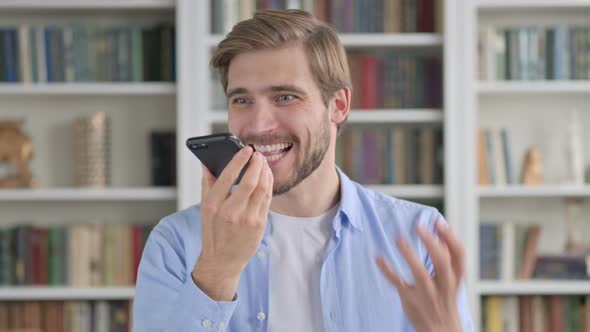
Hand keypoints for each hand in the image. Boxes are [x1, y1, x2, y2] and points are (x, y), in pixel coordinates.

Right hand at [192, 146, 272, 300]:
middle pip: (250, 181)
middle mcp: (231, 212)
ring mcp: (248, 219)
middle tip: (258, 154)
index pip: (228, 177)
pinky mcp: (259, 224)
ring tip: (263, 162)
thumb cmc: (212, 231)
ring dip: (265, 172)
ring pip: (262, 188)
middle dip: (257, 164)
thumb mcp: (204, 208)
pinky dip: (269, 184)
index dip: (239, 160)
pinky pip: (267, 199)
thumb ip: (207, 183)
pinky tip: (266, 176)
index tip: (246, 149)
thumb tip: (206, 162)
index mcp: (214, 205)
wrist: (222, 260)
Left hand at [376, 221, 463, 331]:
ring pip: (420, 273)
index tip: (438, 222)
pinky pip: (398, 284)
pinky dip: (387, 270)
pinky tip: (378, 258)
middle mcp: (443, 285)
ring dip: (409, 254)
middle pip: (442, 261)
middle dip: (432, 243)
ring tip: (398, 238)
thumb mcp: (452, 282)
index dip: (450, 237)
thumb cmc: (445, 301)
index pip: (459, 255)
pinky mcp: (411, 300)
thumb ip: (448, 260)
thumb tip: (440, 235)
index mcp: (455, 278)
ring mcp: (427, 294)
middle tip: (419, 227)